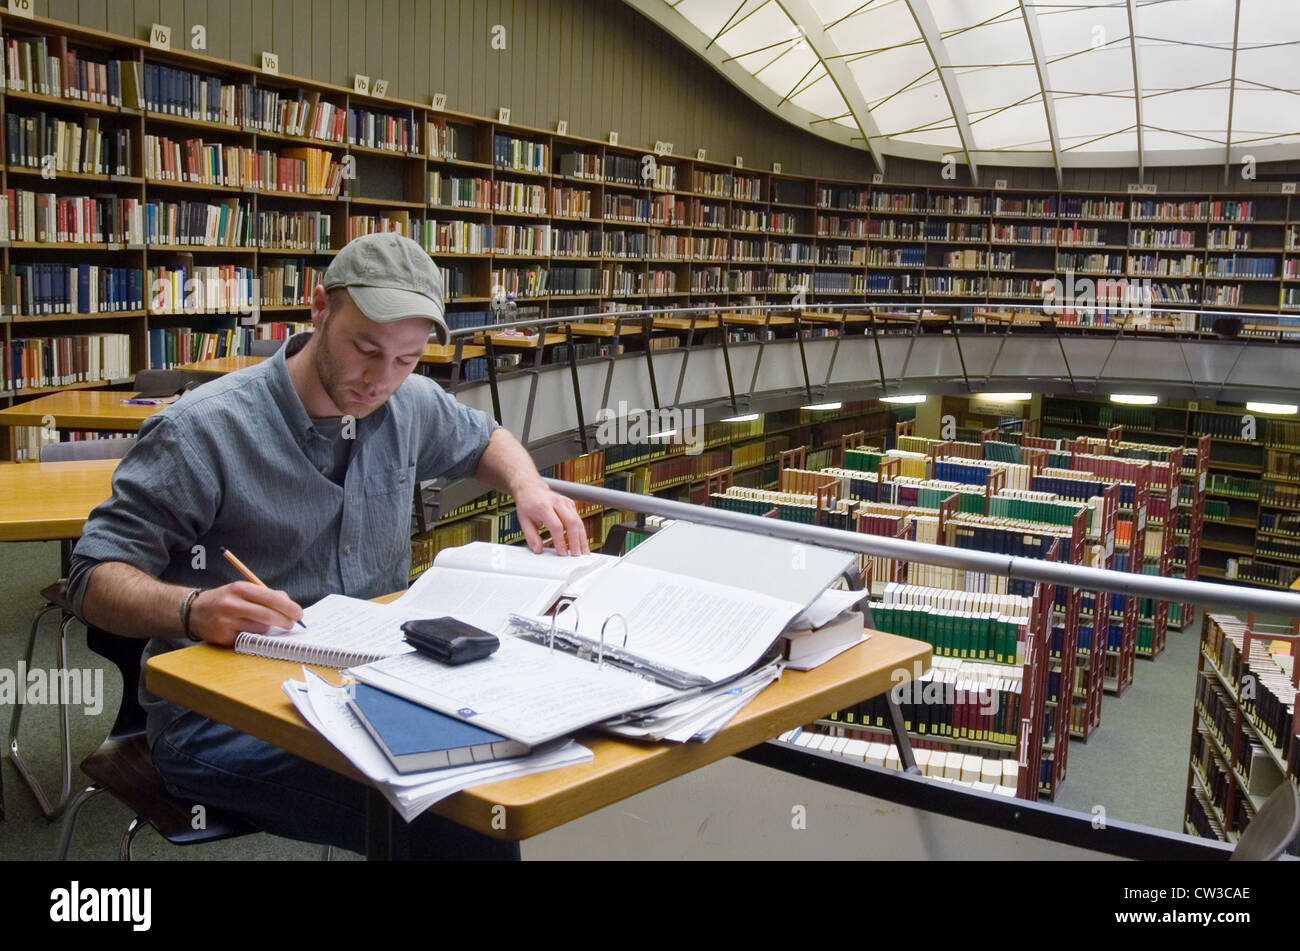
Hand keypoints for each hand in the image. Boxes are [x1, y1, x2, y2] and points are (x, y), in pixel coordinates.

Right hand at [187, 582, 304, 646]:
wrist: (195, 611)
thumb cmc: (226, 599)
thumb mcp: (243, 589)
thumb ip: (266, 595)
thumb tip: (290, 604)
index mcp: (240, 588)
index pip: (271, 598)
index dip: (289, 607)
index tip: (299, 613)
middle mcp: (232, 605)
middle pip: (268, 615)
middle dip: (285, 621)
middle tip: (292, 623)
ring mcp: (227, 622)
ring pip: (260, 629)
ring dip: (268, 628)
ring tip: (263, 623)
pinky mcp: (224, 638)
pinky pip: (250, 639)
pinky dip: (255, 636)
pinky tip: (250, 630)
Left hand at [513, 481, 590, 555]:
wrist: (531, 488)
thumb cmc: (527, 504)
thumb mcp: (524, 521)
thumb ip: (531, 537)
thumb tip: (538, 550)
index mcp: (543, 506)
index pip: (556, 526)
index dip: (561, 541)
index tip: (562, 553)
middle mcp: (557, 503)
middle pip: (571, 523)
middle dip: (575, 541)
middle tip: (576, 554)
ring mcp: (565, 502)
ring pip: (578, 521)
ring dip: (582, 538)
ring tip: (583, 552)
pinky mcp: (570, 504)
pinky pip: (579, 519)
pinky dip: (581, 532)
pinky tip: (582, 542)